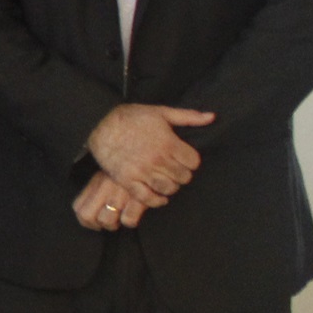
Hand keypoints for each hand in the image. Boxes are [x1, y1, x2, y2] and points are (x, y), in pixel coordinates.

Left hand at [74, 170, 147, 232]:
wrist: (151, 155)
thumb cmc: (132, 164)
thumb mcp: (110, 170)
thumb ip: (99, 185)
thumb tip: (93, 202)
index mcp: (96, 181)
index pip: (78, 207)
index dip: (86, 220)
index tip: (94, 222)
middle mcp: (104, 188)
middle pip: (88, 216)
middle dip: (98, 224)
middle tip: (109, 222)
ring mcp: (119, 194)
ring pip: (107, 221)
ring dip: (116, 223)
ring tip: (124, 217)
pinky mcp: (137, 199)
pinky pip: (128, 220)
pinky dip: (132, 221)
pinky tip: (137, 214)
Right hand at [87, 102, 211, 209]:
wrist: (100, 124)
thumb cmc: (132, 117)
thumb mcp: (161, 112)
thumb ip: (188, 116)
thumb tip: (212, 117)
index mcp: (169, 143)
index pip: (194, 162)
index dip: (191, 161)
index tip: (183, 159)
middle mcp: (157, 159)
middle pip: (183, 177)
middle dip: (182, 174)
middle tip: (175, 170)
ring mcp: (142, 171)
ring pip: (168, 188)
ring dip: (170, 187)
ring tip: (166, 181)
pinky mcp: (127, 180)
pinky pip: (147, 198)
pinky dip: (156, 201)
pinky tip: (158, 196)